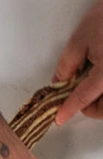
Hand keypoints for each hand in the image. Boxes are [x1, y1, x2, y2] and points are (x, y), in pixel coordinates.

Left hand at [54, 0, 102, 124]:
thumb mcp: (80, 39)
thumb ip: (67, 64)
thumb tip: (59, 82)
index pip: (83, 98)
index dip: (68, 109)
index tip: (59, 119)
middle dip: (90, 108)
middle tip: (78, 97)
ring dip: (101, 101)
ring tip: (91, 84)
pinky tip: (100, 78)